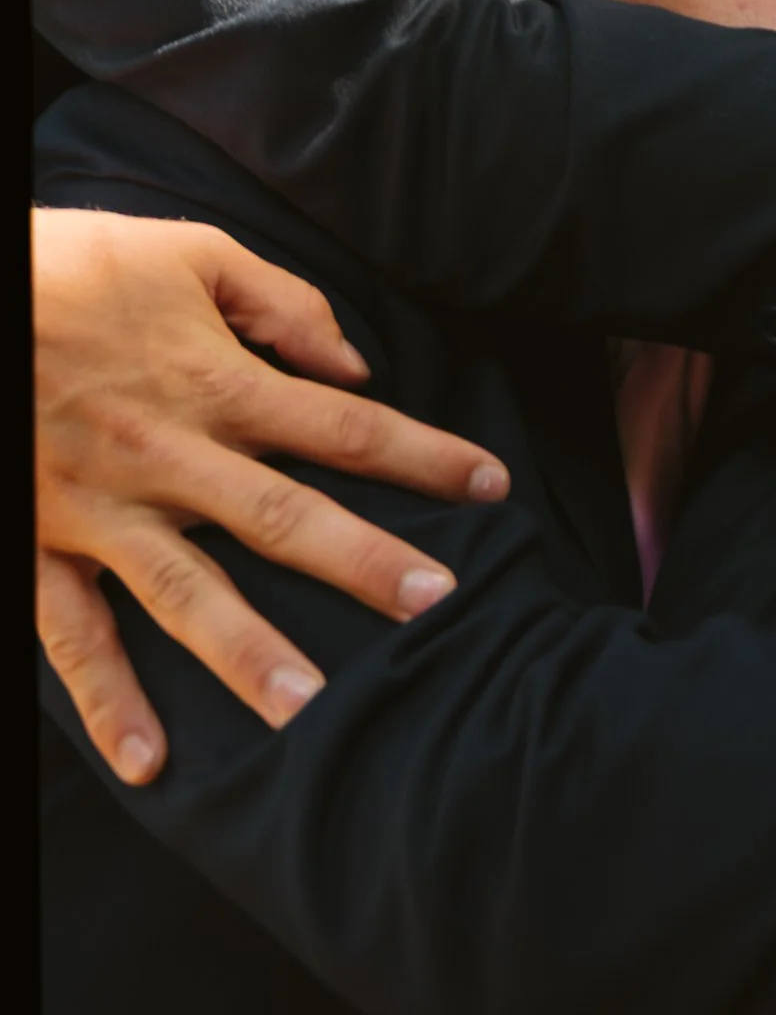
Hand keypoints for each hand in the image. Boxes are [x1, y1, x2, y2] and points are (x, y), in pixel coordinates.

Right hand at [34, 207, 508, 783]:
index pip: (345, 425)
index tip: (492, 486)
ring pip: (185, 590)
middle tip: (434, 605)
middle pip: (284, 516)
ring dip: (245, 651)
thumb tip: (354, 363)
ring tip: (306, 708)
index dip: (423, 454)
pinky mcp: (42, 542)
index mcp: (217, 381)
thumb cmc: (78, 264)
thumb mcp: (193, 253)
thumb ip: (283, 304)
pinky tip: (146, 761)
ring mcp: (103, 508)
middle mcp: (170, 454)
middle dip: (362, 561)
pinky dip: (106, 700)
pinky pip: (74, 633)